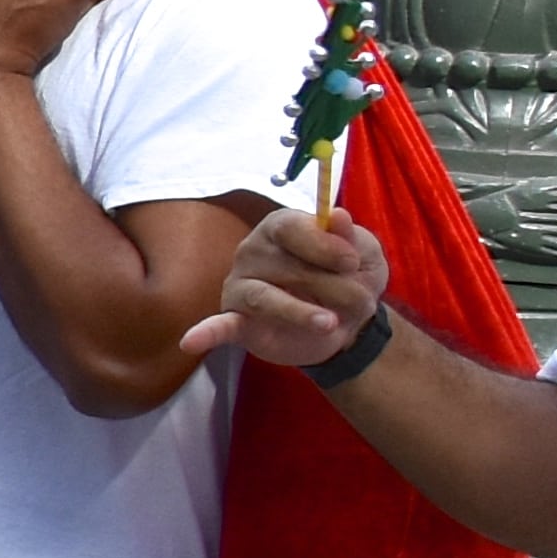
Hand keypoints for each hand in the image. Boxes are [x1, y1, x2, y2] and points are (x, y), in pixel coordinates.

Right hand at [188, 203, 388, 367]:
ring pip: (262, 296)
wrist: (348, 326)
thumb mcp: (365, 255)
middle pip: (283, 266)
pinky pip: (218, 325)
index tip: (351, 263)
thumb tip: (338, 216)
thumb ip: (351, 238)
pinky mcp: (237, 320)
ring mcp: (240, 285)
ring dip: (299, 312)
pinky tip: (191, 342)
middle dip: (331, 287)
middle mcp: (253, 252)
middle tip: (360, 302)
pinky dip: (206, 333)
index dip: (322, 244)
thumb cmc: (350, 280)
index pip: (289, 228)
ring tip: (329, 324)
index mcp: (282, 227)